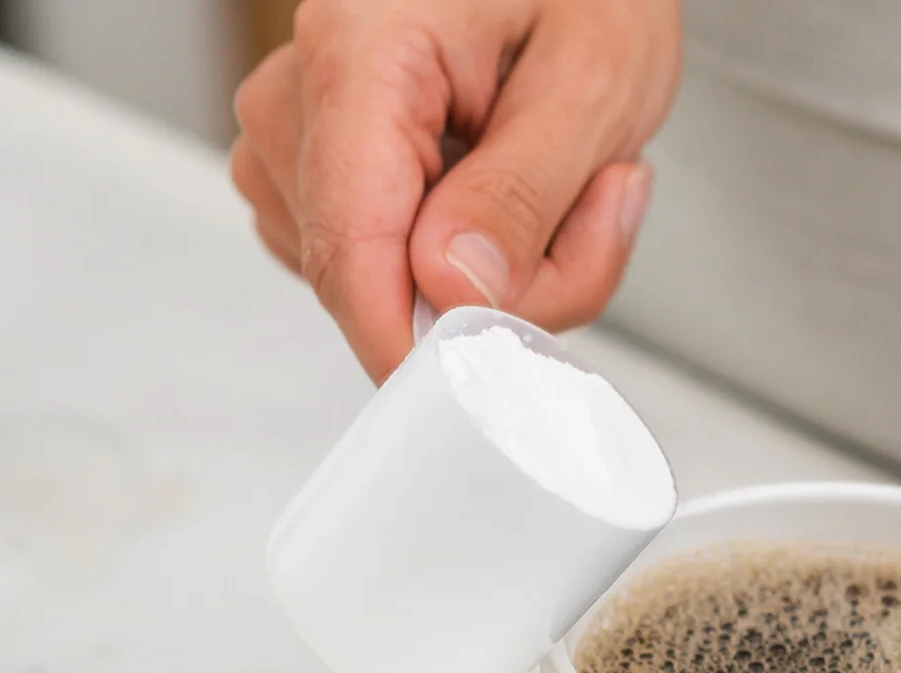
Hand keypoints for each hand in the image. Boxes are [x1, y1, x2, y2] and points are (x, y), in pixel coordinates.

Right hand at [229, 0, 681, 380]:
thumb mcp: (593, 78)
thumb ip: (522, 194)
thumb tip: (449, 292)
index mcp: (356, 54)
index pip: (351, 252)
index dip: (416, 347)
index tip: (482, 391)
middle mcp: (300, 97)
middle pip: (380, 282)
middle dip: (509, 284)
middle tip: (600, 200)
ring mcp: (300, 142)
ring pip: (392, 289)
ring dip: (503, 269)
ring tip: (562, 173)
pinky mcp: (319, 178)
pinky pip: (394, 271)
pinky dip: (475, 258)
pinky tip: (512, 184)